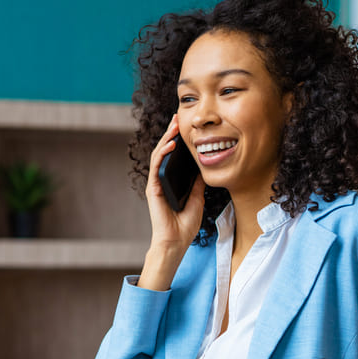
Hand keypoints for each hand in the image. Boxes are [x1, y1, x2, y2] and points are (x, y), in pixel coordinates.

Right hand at [139, 116, 206, 290]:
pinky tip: (170, 145)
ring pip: (159, 154)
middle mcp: (163, 179)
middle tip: (179, 117)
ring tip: (174, 125)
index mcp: (173, 181)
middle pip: (166, 151)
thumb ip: (198, 182)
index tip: (187, 126)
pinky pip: (156, 166)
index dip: (179, 140)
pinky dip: (163, 154)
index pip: (175, 156)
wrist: (176, 241)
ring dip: (166, 138)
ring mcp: (157, 183)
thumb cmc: (186, 224)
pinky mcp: (153, 188)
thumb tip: (204, 165)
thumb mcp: (198, 198)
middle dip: (171, 133)